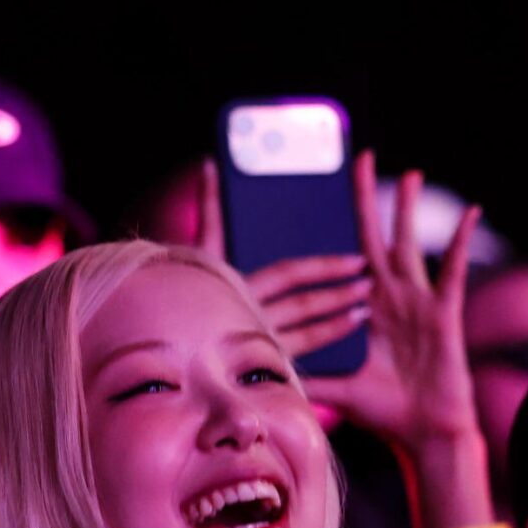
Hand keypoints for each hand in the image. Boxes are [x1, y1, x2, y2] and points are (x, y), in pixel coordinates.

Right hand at [188, 159, 373, 358]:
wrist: (157, 328)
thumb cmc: (178, 285)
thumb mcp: (197, 248)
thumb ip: (210, 208)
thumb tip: (211, 164)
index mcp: (237, 283)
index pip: (290, 273)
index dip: (325, 266)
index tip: (357, 260)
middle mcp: (248, 313)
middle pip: (303, 304)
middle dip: (339, 292)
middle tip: (369, 282)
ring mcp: (252, 341)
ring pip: (304, 332)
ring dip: (336, 320)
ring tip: (364, 311)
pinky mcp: (254, 363)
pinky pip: (294, 355)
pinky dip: (320, 345)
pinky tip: (341, 341)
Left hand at [311, 151, 481, 453]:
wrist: (424, 434)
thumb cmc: (384, 412)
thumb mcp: (334, 386)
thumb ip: (304, 373)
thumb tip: (261, 371)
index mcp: (366, 310)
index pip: (342, 263)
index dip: (329, 234)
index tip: (312, 202)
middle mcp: (391, 299)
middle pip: (373, 239)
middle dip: (366, 201)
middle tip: (359, 160)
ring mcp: (417, 303)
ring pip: (409, 245)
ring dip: (409, 210)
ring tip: (410, 173)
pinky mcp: (443, 313)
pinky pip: (453, 271)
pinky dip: (461, 242)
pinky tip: (470, 213)